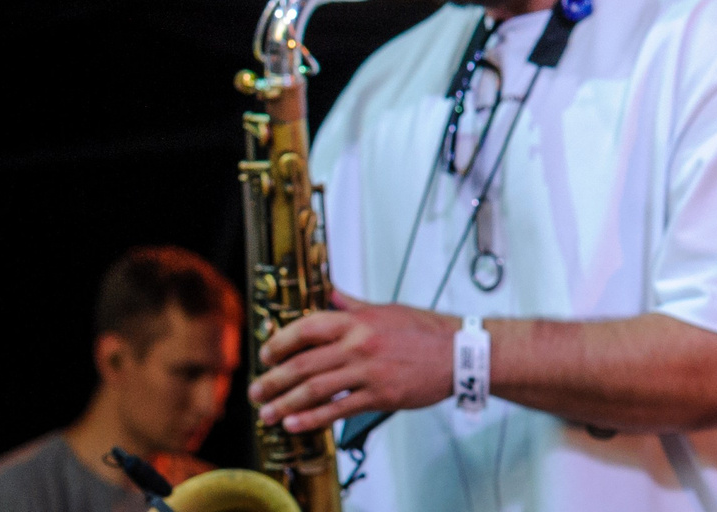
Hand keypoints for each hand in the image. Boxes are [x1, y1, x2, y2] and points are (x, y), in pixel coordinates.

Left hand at [251, 290, 455, 432]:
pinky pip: (338, 409)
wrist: (460, 353)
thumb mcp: (388, 310)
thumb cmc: (426, 331)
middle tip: (256, 390)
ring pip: (315, 390)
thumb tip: (330, 291)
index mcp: (359, 321)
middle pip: (304, 363)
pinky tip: (296, 424)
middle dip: (273, 380)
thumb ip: (354, 305)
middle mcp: (360, 344)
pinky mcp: (379, 395)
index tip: (266, 354)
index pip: (308, 327)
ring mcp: (368, 372)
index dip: (281, 342)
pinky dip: (313, 419)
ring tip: (268, 413)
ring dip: (285, 403)